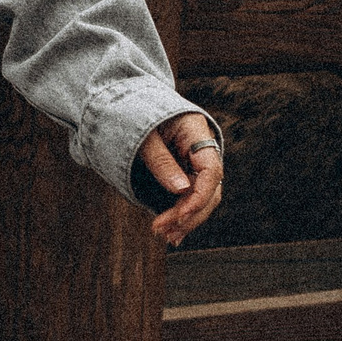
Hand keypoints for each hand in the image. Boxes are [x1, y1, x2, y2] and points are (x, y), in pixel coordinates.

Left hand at [141, 112, 222, 246]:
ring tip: (167, 236)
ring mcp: (196, 163)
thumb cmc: (135, 113)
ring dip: (187, 220)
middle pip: (209, 189)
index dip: (199, 196)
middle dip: (189, 214)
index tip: (180, 215)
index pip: (211, 170)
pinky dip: (183, 215)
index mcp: (196, 132)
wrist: (130, 104)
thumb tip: (181, 190)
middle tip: (163, 230)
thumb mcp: (143, 135)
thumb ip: (161, 160)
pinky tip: (173, 234)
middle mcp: (202, 150)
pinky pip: (191, 198)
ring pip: (202, 198)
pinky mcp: (186, 173)